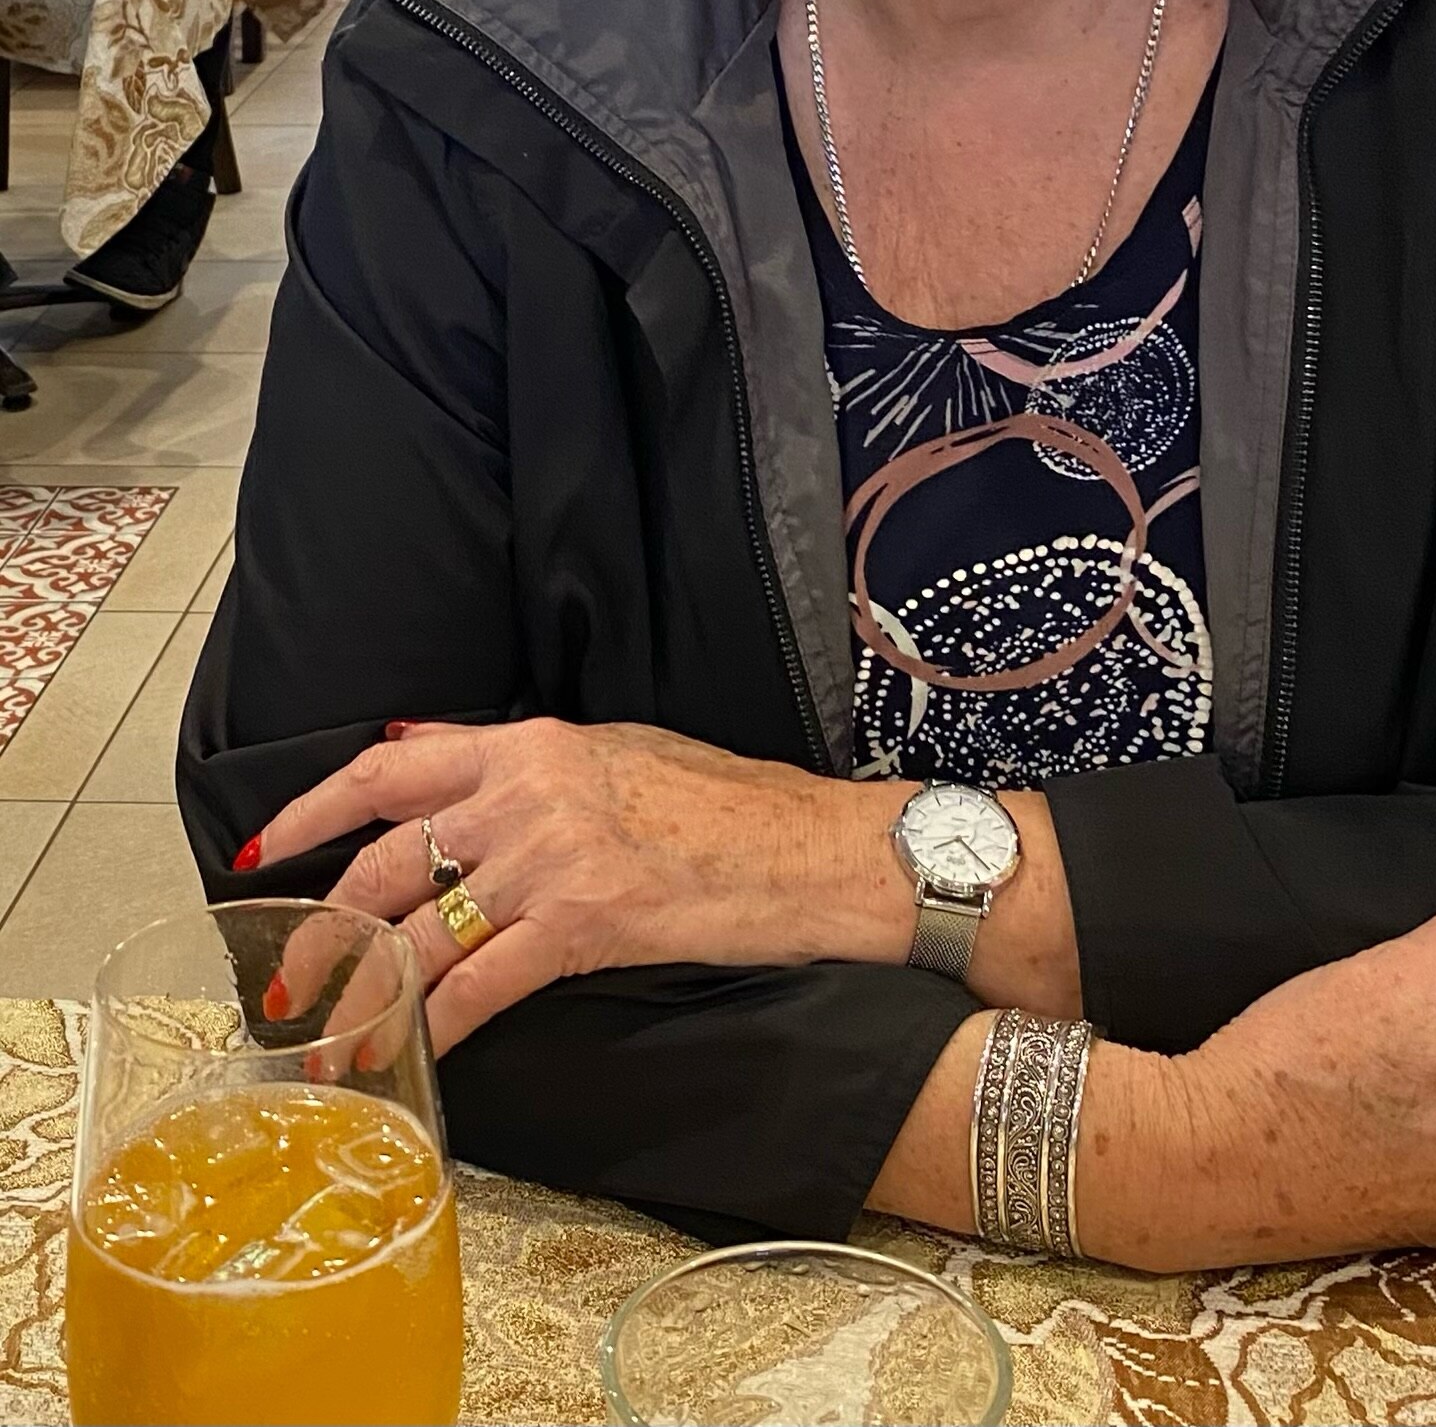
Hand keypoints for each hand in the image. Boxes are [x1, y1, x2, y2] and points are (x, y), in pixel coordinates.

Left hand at [251, 719, 874, 1052]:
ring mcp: (550, 860)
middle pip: (386, 864)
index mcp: (529, 744)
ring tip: (333, 1043)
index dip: (312, 811)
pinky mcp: (582, 925)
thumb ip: (524, 759)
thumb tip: (431, 753)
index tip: (261, 851)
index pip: (388, 769)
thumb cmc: (725, 802)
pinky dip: (437, 1029)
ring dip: (366, 999)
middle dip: (323, 930)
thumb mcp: (617, 749)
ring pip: (421, 936)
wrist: (808, 848)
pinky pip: (481, 987)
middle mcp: (524, 795)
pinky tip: (415, 1058)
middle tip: (287, 982)